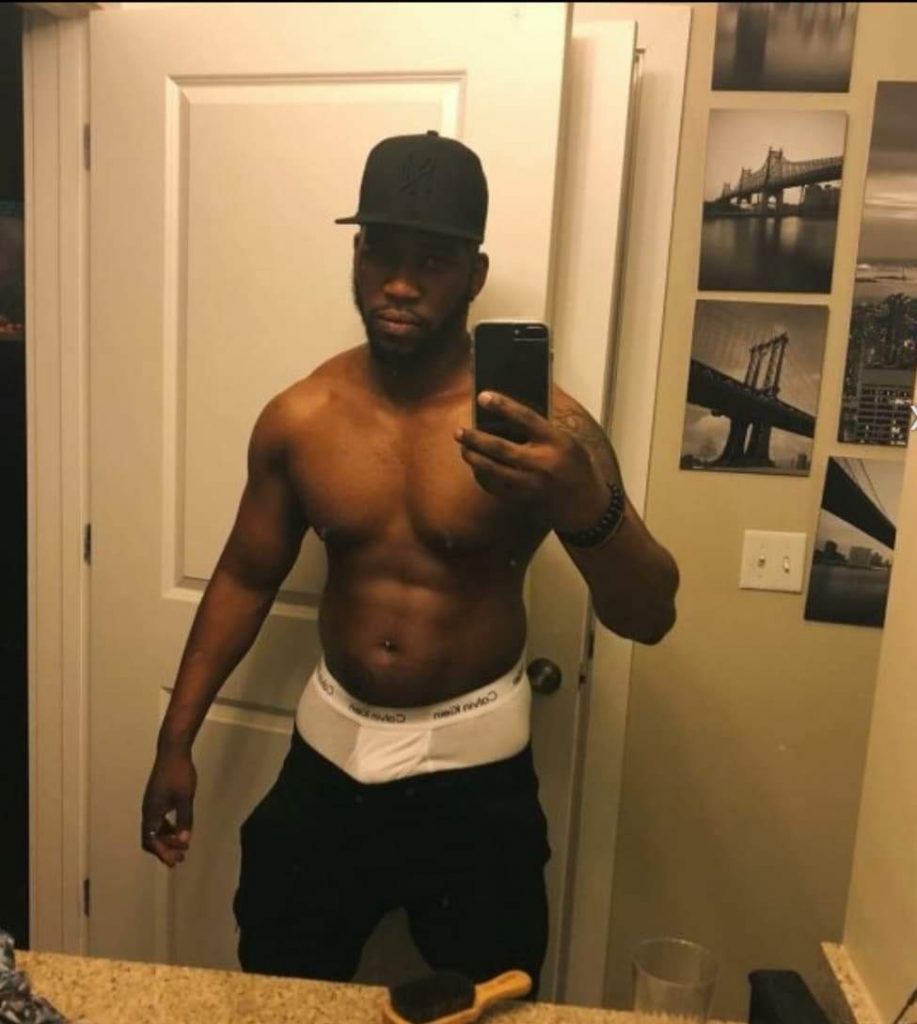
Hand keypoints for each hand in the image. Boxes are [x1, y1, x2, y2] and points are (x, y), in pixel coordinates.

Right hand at [141, 750, 196, 867]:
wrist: (173, 751)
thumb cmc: (179, 774)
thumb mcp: (185, 798)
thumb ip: (184, 820)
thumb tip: (184, 841)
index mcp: (151, 812)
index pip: (152, 840)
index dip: (163, 852)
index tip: (176, 861)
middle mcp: (148, 810)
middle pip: (151, 838)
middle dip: (164, 849)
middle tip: (180, 858)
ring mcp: (151, 803)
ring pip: (155, 829)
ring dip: (167, 839)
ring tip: (182, 847)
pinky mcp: (157, 797)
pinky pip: (158, 820)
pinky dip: (167, 828)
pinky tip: (179, 830)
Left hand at [455, 391, 607, 531]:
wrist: (586, 505)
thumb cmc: (576, 466)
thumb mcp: (567, 442)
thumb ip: (542, 431)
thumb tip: (509, 416)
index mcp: (555, 442)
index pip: (526, 418)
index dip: (503, 406)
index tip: (483, 396)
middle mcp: (541, 462)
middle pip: (500, 448)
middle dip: (476, 439)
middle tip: (459, 431)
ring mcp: (530, 483)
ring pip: (493, 470)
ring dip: (475, 459)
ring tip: (463, 449)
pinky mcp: (523, 499)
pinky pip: (495, 487)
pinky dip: (483, 477)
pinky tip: (477, 468)